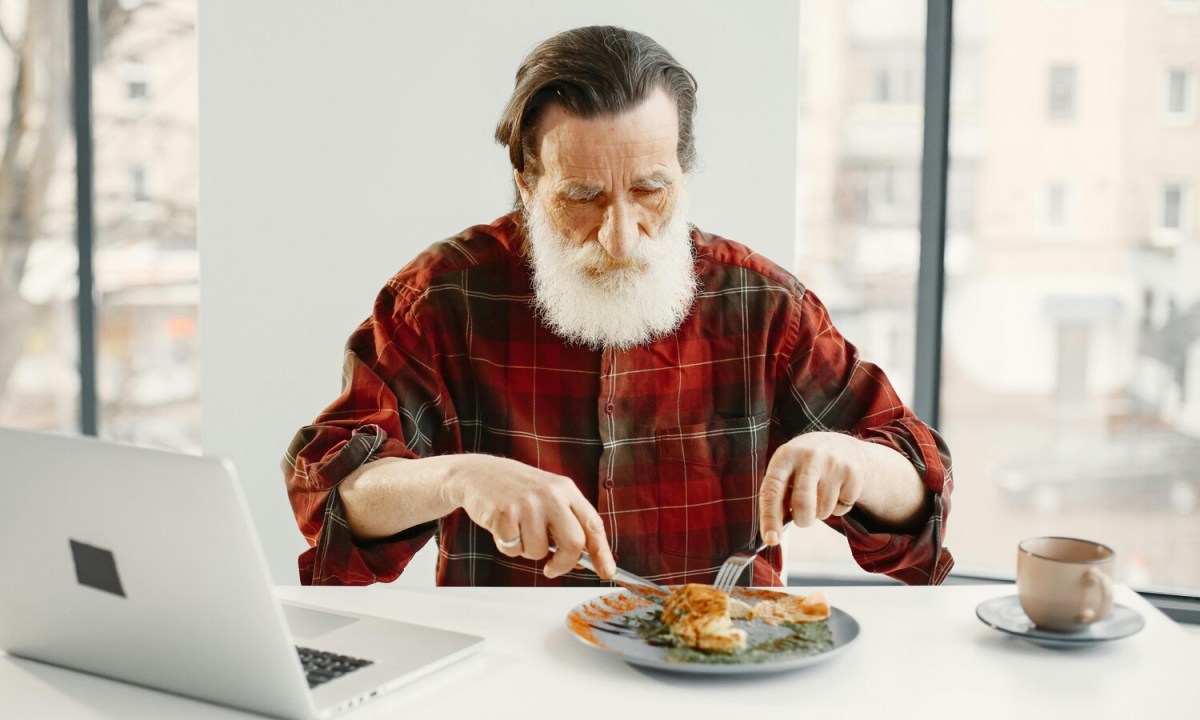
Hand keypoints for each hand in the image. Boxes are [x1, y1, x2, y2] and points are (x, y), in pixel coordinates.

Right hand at [449, 456, 615, 579]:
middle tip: (552, 569)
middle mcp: (551, 494)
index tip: (607, 572)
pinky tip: (503, 527)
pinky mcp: (504, 514)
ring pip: (539, 552)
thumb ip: (566, 523)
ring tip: (518, 529)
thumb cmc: (517, 491)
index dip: (602, 552)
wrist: (479, 473)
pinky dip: (509, 547)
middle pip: (574, 543)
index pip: (593, 524)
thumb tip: (581, 560)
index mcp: (566, 489)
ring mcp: (528, 503)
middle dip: (564, 564)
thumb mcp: (548, 497)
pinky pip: (514, 550)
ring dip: (528, 550)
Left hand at [758, 432, 865, 544]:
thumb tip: (772, 535)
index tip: (771, 539)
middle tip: (803, 517)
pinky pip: (842, 509)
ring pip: (824, 511)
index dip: (770, 517)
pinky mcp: (852, 472)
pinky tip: (836, 490)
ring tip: (821, 494)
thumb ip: (777, 497)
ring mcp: (832, 463)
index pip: (772, 490)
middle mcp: (808, 456)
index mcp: (785, 456)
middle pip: (802, 504)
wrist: (843, 446)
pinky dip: (837, 508)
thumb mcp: (787, 470)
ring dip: (821, 512)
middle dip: (803, 520)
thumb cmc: (805, 466)